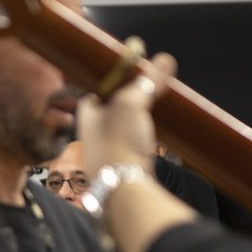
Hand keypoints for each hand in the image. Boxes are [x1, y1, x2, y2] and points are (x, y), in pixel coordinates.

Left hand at [77, 52, 177, 174]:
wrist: (124, 190)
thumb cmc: (119, 143)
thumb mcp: (132, 103)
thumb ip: (147, 81)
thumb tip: (164, 60)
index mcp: (88, 115)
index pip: (98, 90)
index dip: (113, 79)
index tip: (131, 71)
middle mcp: (94, 133)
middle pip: (113, 108)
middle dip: (130, 98)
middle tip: (150, 87)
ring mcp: (108, 151)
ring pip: (125, 127)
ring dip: (139, 118)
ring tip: (157, 106)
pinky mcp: (125, 166)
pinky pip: (135, 144)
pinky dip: (145, 136)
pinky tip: (157, 133)